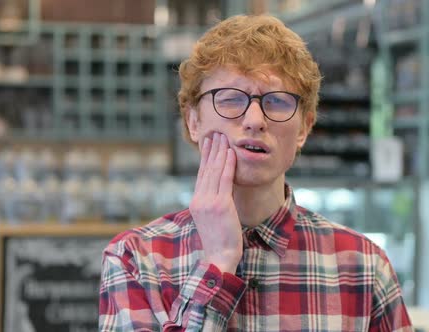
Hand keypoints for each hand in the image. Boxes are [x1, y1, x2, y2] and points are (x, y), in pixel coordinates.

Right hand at [189, 132, 241, 273]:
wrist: (219, 257)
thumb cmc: (219, 241)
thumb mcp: (212, 219)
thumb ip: (213, 203)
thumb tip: (220, 192)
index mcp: (196, 202)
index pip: (201, 175)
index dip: (205, 157)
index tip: (208, 143)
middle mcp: (200, 199)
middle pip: (206, 169)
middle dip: (211, 150)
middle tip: (215, 133)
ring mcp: (209, 202)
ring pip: (214, 171)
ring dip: (220, 152)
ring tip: (223, 137)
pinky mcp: (220, 205)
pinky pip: (225, 180)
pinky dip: (228, 164)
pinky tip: (231, 153)